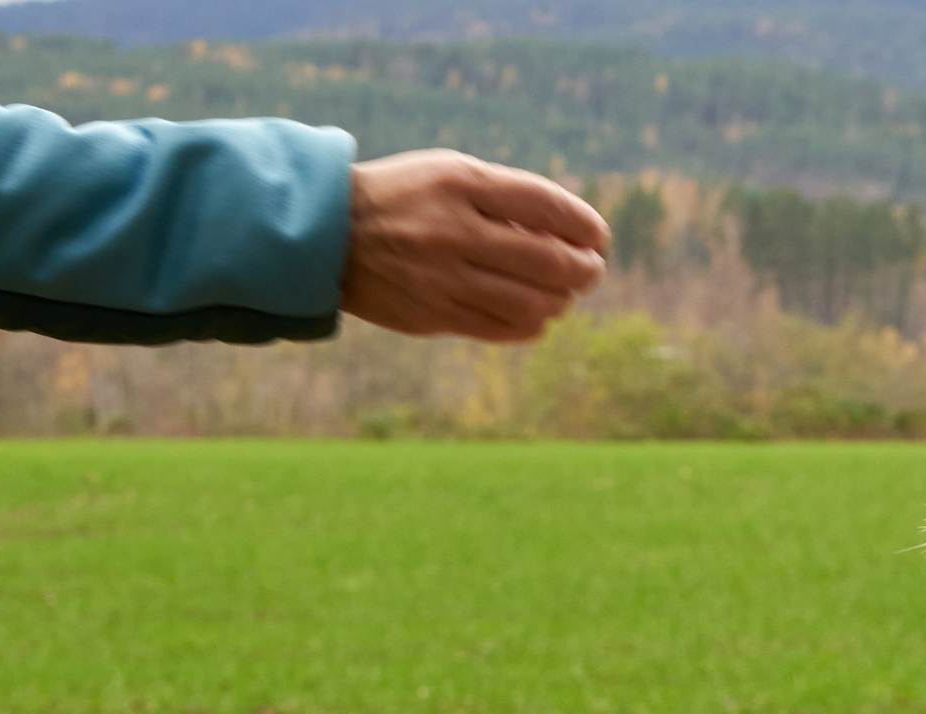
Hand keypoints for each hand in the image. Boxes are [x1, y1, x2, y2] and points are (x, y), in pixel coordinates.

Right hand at [339, 150, 609, 341]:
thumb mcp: (449, 174)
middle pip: (548, 261)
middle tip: (591, 271)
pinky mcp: (432, 315)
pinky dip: (531, 324)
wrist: (326, 234)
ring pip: (531, 303)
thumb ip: (506, 197)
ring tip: (564, 296)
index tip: (599, 238)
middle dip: (584, 270)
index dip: (585, 225)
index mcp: (460, 183)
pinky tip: (537, 316)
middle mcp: (452, 231)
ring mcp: (442, 277)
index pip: (546, 205)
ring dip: (561, 302)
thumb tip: (573, 233)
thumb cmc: (404, 199)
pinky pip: (501, 328)